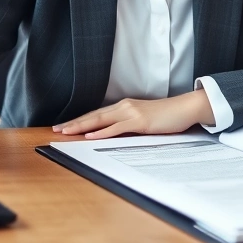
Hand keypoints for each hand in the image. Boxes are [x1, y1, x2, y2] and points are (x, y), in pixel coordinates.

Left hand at [52, 90, 214, 139]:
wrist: (185, 108)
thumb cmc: (167, 116)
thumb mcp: (143, 121)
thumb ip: (128, 126)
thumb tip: (115, 135)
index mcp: (124, 107)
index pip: (96, 114)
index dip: (80, 120)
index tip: (65, 126)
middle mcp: (124, 106)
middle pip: (93, 115)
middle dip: (74, 123)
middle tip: (57, 129)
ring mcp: (131, 113)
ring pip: (100, 120)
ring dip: (81, 126)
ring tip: (67, 131)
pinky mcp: (139, 121)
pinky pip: (117, 128)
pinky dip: (102, 132)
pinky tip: (91, 135)